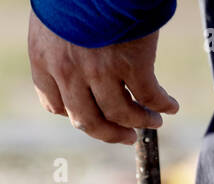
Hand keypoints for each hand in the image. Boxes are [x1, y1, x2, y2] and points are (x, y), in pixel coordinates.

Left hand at [27, 10, 177, 145]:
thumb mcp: (55, 15)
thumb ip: (61, 40)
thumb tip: (76, 55)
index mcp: (43, 59)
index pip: (54, 105)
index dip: (74, 115)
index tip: (90, 118)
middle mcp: (68, 72)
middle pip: (86, 119)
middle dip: (107, 133)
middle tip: (124, 137)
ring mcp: (99, 71)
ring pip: (118, 113)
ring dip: (137, 122)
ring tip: (151, 123)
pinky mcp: (132, 63)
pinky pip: (148, 94)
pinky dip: (160, 105)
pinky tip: (169, 107)